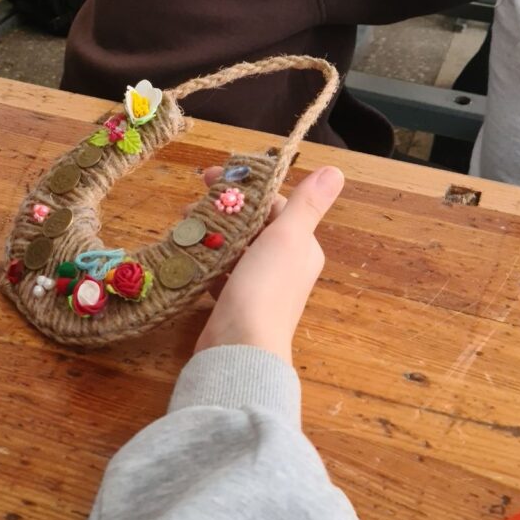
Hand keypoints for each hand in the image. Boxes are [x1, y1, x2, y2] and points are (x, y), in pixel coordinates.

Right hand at [195, 165, 344, 364]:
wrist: (240, 348)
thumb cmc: (265, 288)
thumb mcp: (288, 237)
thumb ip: (307, 203)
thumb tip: (336, 171)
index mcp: (302, 248)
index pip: (275, 205)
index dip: (246, 188)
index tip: (209, 178)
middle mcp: (285, 265)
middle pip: (253, 225)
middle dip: (223, 211)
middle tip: (191, 204)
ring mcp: (259, 286)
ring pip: (234, 248)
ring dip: (211, 233)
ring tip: (184, 225)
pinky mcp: (235, 302)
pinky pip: (220, 272)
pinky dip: (206, 260)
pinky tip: (188, 254)